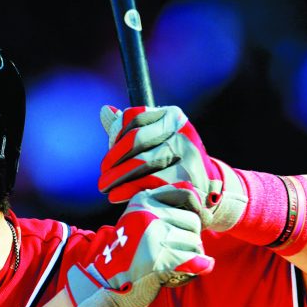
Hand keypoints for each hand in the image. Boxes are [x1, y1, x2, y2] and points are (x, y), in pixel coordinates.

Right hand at [67, 185, 213, 306]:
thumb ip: (163, 208)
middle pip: (193, 221)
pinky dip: (199, 267)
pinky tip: (191, 270)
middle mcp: (148, 215)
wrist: (107, 284)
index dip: (195, 209)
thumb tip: (203, 202)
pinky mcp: (161, 260)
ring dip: (191, 256)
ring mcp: (154, 237)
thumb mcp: (138, 221)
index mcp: (142, 202)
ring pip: (196, 242)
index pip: (185, 194)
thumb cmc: (128, 254)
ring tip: (173, 263)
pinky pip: (197, 261)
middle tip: (174, 251)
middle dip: (189, 238)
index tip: (190, 225)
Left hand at [98, 105, 247, 231]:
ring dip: (117, 177)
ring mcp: (188, 155)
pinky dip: (129, 190)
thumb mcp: (153, 141)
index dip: (115, 136)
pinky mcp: (187, 179)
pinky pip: (150, 182)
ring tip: (106, 189)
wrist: (204, 189)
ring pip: (142, 162)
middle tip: (102, 177)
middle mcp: (182, 132)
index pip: (134, 117)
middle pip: (136, 139)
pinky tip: (118, 195)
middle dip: (113, 159)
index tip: (109, 154)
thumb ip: (129, 129)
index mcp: (173, 116)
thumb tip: (104, 111)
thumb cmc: (170, 162)